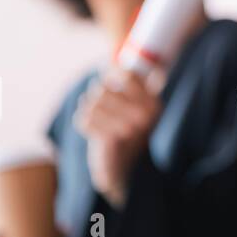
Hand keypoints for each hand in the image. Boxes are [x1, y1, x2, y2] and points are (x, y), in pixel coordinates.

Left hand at [73, 68, 160, 207]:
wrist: (126, 173)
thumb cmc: (128, 134)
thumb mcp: (139, 110)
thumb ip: (133, 87)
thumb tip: (110, 63)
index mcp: (153, 103)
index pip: (127, 74)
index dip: (112, 75)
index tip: (111, 83)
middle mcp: (145, 113)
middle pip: (102, 87)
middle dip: (97, 98)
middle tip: (105, 112)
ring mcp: (130, 126)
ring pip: (90, 102)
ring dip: (89, 112)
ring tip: (99, 123)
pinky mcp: (112, 138)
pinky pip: (83, 118)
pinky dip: (84, 125)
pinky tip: (94, 134)